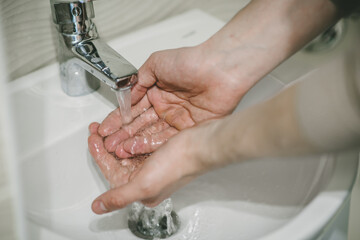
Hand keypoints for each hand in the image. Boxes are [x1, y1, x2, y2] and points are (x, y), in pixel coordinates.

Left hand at [89, 121, 211, 213]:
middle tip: (96, 130)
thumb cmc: (178, 165)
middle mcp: (146, 179)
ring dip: (116, 138)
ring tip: (106, 126)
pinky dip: (130, 135)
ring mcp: (154, 164)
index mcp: (141, 191)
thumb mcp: (144, 185)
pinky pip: (139, 143)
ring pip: (128, 151)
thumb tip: (98, 209)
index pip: (112, 172)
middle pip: (118, 161)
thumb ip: (119, 197)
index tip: (92, 138)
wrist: (202, 145)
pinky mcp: (161, 151)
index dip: (99, 155)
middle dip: (106, 145)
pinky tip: (125, 126)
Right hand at [99, 46, 246, 156]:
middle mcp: (167, 107)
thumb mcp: (156, 64)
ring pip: (151, 133)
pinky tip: (134, 148)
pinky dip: (150, 144)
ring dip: (132, 142)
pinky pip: (166, 140)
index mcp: (158, 92)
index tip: (105, 129)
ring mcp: (178, 120)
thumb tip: (127, 96)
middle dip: (122, 134)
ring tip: (116, 149)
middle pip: (140, 124)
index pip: (133, 109)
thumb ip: (140, 81)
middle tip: (107, 144)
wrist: (219, 70)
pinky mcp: (190, 130)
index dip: (118, 119)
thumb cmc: (191, 61)